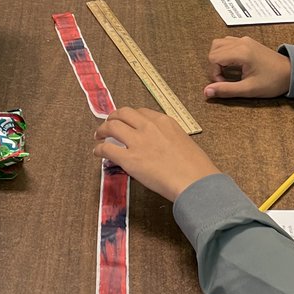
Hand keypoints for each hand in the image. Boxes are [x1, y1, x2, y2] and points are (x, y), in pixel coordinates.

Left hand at [93, 108, 219, 201]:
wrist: (194, 181)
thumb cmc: (195, 166)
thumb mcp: (183, 141)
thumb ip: (168, 138)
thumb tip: (157, 147)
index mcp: (164, 121)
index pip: (141, 112)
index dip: (130, 117)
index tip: (127, 123)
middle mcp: (149, 126)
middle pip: (123, 113)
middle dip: (113, 118)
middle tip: (109, 125)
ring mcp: (138, 141)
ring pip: (111, 127)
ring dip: (102, 130)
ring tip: (99, 136)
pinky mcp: (129, 159)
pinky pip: (107, 149)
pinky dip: (99, 149)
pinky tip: (98, 152)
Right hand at [205, 37, 291, 99]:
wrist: (292, 73)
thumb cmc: (273, 81)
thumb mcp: (248, 89)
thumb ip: (226, 90)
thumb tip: (206, 92)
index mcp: (241, 52)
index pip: (213, 57)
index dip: (214, 73)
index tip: (224, 84)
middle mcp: (241, 43)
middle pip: (214, 49)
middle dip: (214, 66)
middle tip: (225, 79)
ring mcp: (245, 41)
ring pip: (219, 44)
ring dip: (218, 58)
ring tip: (228, 73)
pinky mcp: (248, 42)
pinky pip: (228, 43)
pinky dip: (225, 53)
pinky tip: (233, 66)